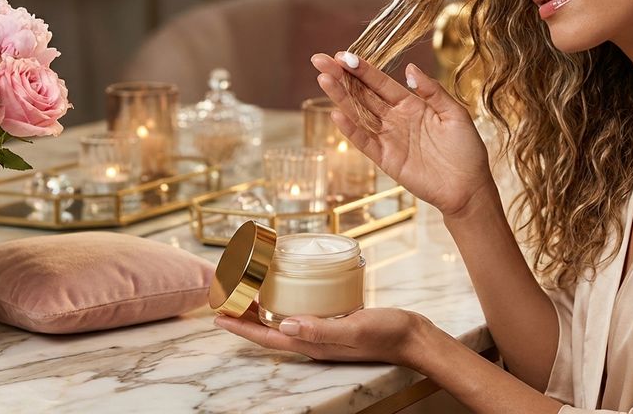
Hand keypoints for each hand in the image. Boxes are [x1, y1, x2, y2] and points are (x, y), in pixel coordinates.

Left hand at [213, 305, 436, 369]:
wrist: (414, 337)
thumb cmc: (388, 334)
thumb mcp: (354, 328)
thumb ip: (321, 329)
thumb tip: (285, 325)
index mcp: (313, 345)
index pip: (268, 337)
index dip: (241, 327)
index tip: (218, 316)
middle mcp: (314, 340)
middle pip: (271, 328)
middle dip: (247, 314)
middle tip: (228, 295)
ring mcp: (325, 331)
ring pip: (285, 318)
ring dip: (264, 306)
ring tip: (248, 289)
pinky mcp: (337, 321)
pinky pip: (303, 311)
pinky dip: (289, 300)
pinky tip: (290, 288)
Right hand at [311, 52, 494, 217]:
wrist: (469, 187)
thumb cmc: (466, 150)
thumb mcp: (455, 114)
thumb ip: (432, 91)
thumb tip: (409, 68)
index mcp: (411, 104)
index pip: (380, 82)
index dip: (362, 69)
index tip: (342, 55)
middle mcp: (395, 119)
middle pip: (363, 94)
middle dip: (342, 77)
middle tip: (319, 59)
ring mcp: (389, 138)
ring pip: (359, 114)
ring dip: (341, 97)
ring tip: (323, 79)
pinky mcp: (386, 159)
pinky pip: (365, 141)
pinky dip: (351, 129)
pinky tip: (337, 114)